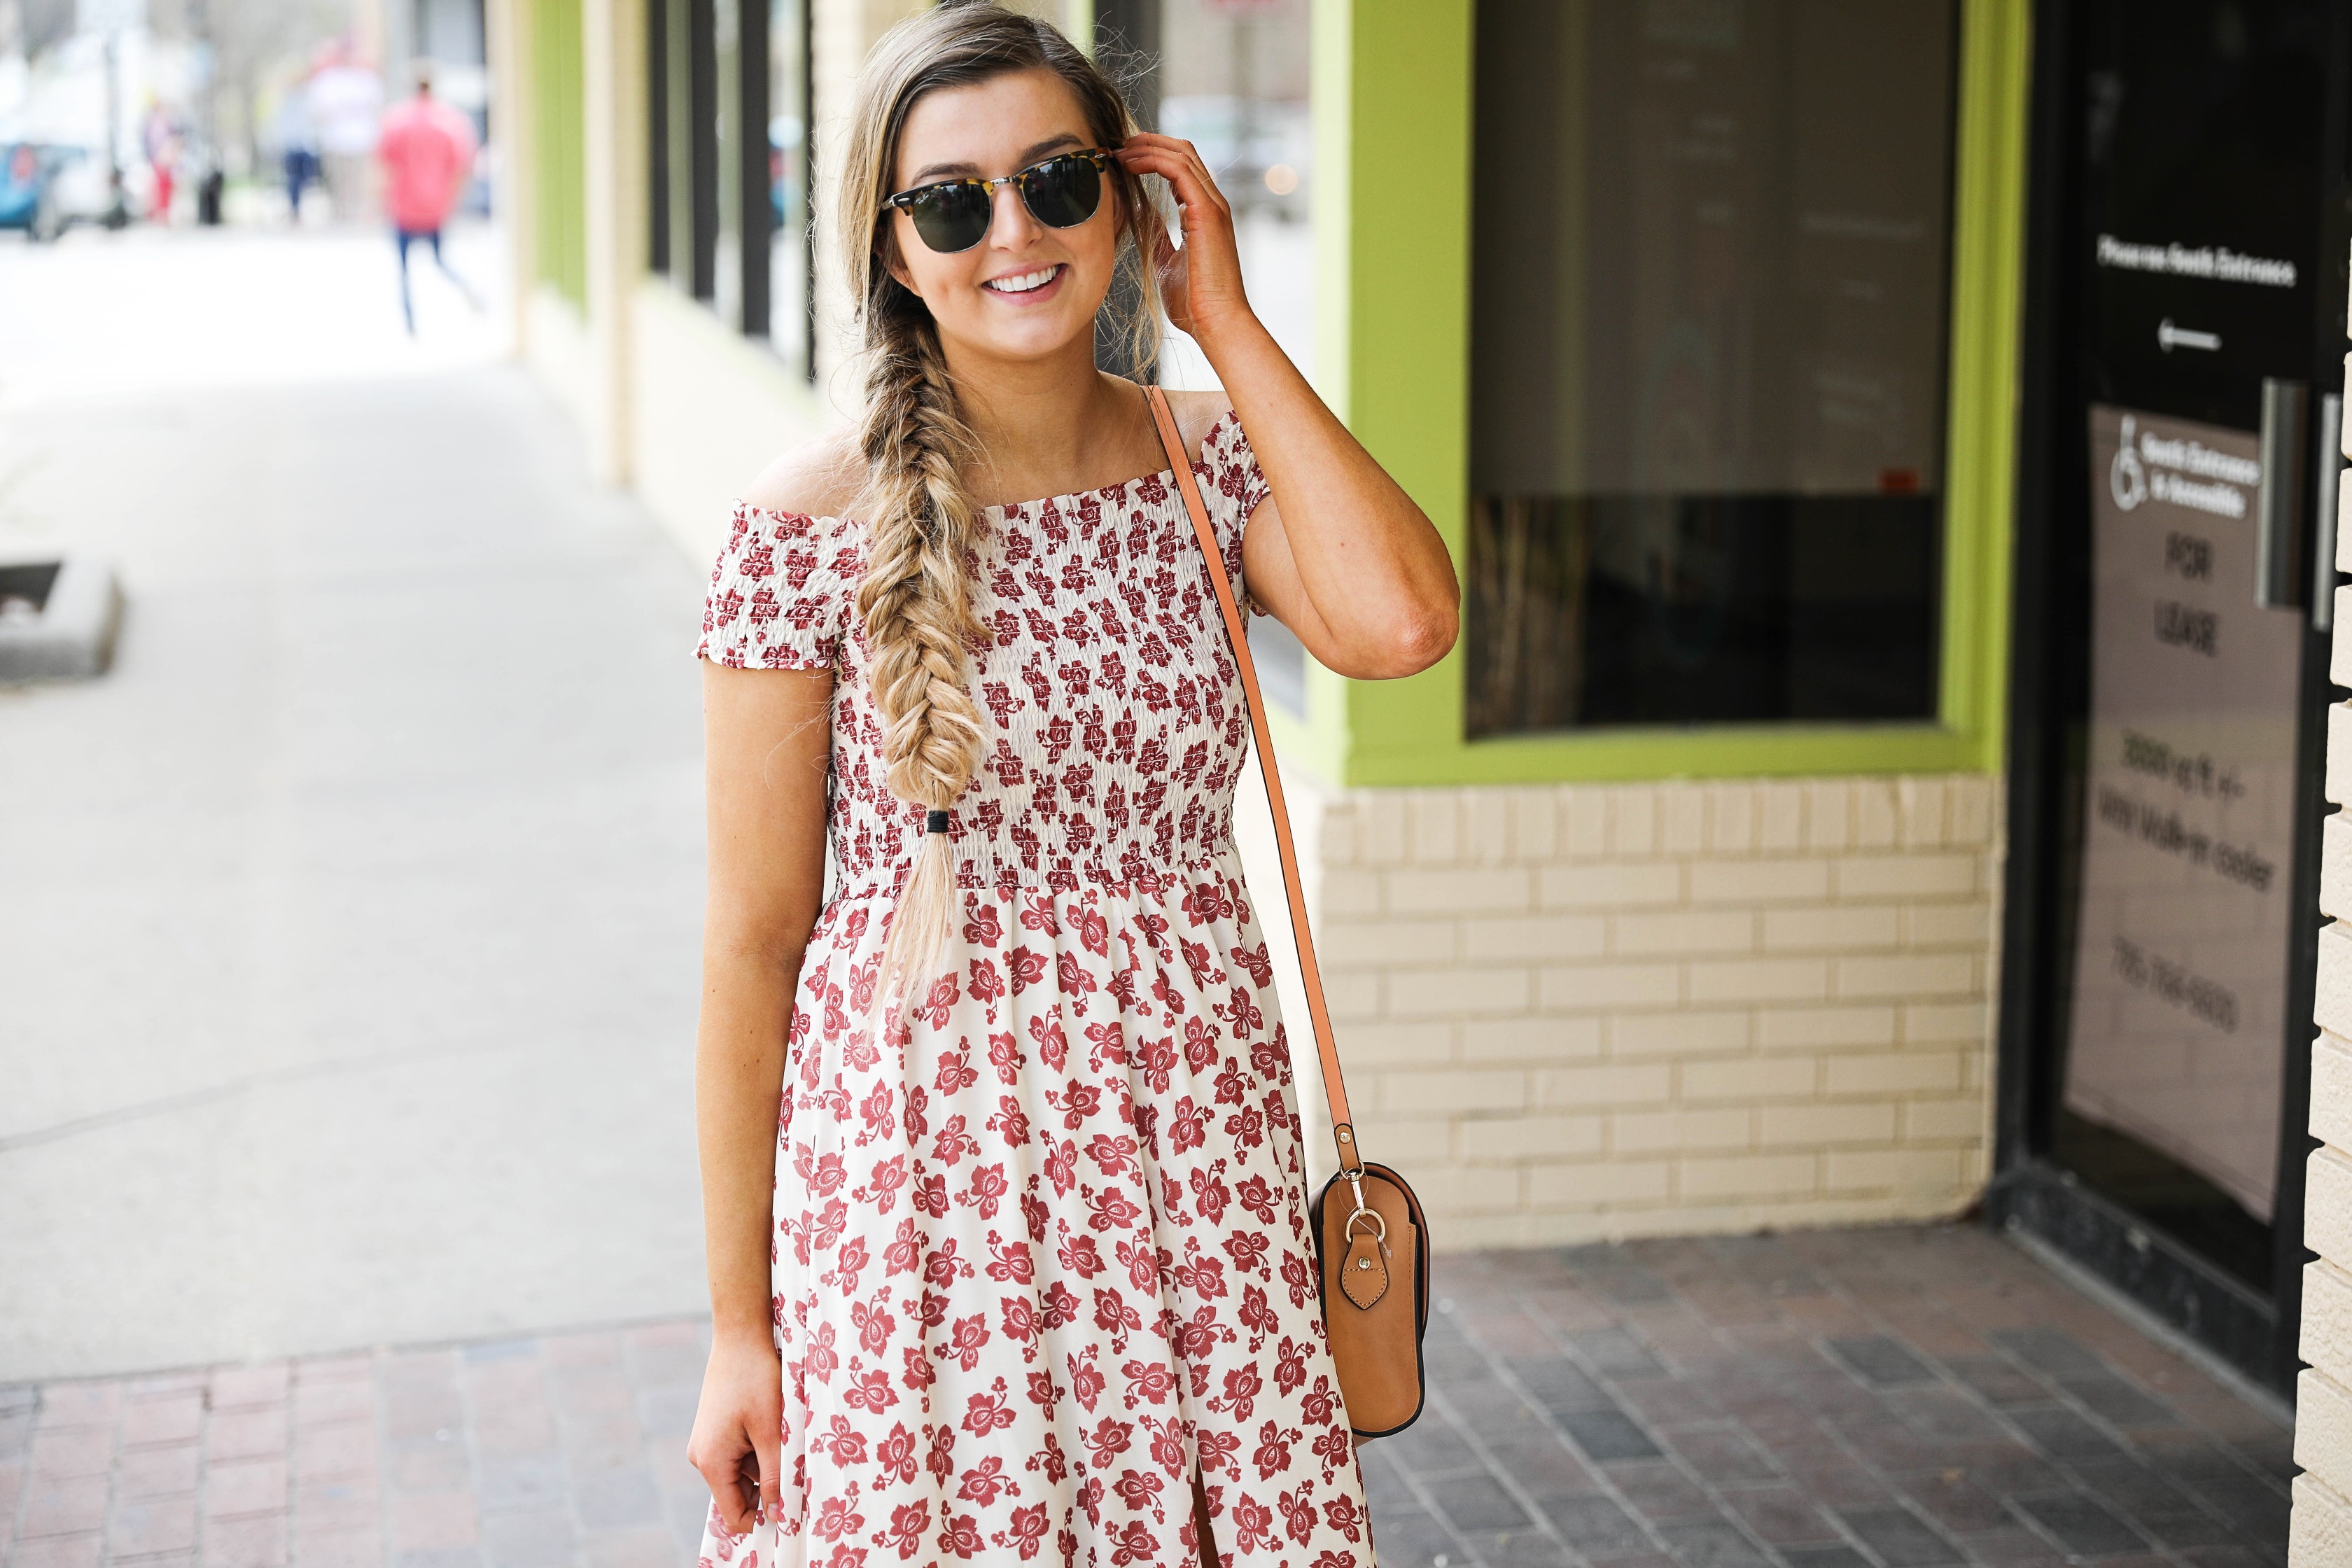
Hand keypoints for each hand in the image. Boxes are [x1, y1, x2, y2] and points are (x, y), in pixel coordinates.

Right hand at [685, 1331, 782, 1536]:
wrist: (740, 1337)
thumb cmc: (755, 1379)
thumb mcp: (772, 1431)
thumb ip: (776, 1476)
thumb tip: (778, 1514)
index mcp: (711, 1462)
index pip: (734, 1515)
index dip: (762, 1519)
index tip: (792, 1509)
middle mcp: (702, 1457)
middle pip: (739, 1494)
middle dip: (769, 1487)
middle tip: (797, 1467)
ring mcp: (707, 1443)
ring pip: (744, 1473)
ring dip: (768, 1464)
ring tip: (785, 1437)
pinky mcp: (715, 1431)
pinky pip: (740, 1454)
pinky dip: (761, 1449)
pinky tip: (775, 1426)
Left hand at [1113, 133, 1253, 345]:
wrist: (1215, 322)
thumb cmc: (1195, 302)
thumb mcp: (1168, 261)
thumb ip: (1160, 235)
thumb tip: (1143, 215)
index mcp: (1203, 213)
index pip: (1180, 167)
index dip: (1151, 156)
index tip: (1121, 159)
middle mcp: (1211, 203)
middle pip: (1182, 152)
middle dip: (1148, 143)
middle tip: (1116, 146)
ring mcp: (1212, 205)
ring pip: (1182, 154)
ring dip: (1147, 146)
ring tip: (1119, 150)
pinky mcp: (1207, 212)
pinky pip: (1179, 170)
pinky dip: (1153, 160)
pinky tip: (1130, 164)